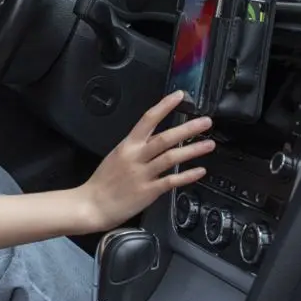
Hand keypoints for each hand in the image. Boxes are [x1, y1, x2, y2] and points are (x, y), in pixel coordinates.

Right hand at [80, 90, 213, 231]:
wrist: (92, 205)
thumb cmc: (103, 181)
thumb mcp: (116, 156)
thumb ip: (135, 148)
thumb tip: (154, 140)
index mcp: (127, 145)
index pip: (147, 119)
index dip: (164, 106)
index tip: (179, 96)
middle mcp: (135, 157)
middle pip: (164, 138)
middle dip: (187, 129)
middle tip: (206, 122)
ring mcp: (143, 174)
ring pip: (171, 158)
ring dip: (192, 150)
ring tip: (209, 144)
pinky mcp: (148, 191)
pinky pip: (171, 181)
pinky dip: (187, 176)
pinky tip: (200, 171)